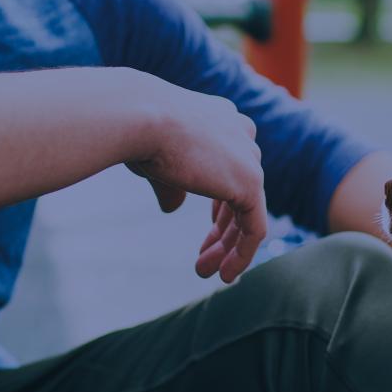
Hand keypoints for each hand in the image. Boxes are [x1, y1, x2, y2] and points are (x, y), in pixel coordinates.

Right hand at [126, 81, 267, 282]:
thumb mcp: (157, 159)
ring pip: (247, 213)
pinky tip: (226, 275)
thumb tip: (173, 208)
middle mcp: (240, 133)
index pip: (229, 168)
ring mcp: (248, 158)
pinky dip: (242, 254)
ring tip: (205, 272)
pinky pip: (254, 229)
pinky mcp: (250, 182)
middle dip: (222, 231)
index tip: (210, 230)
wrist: (140, 117)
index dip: (221, 205)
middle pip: (239, 193)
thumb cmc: (137, 129)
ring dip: (227, 248)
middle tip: (203, 261)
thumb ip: (173, 184)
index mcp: (221, 119)